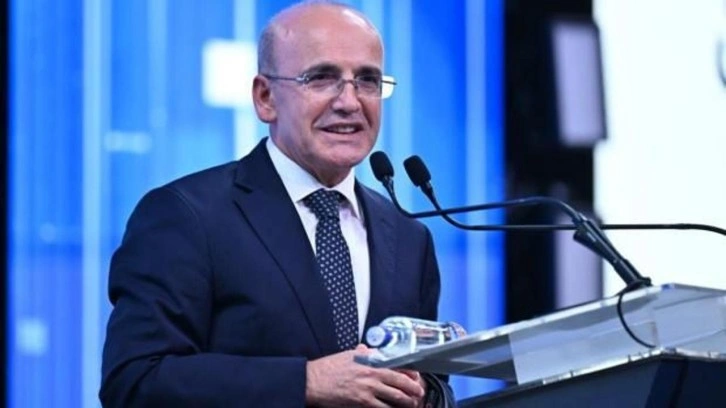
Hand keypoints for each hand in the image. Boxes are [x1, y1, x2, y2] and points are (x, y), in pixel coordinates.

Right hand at [305, 344, 425, 406]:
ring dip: (407, 402)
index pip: (398, 365)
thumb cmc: (328, 368)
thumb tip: (368, 349)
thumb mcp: (348, 355)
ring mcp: (368, 389)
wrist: (313, 381)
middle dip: (414, 390)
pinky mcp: (362, 402)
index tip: (416, 377)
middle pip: (401, 382)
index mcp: (370, 361)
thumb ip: (362, 353)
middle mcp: (372, 374)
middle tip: (420, 394)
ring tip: (412, 404)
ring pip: (396, 398)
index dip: (410, 373)